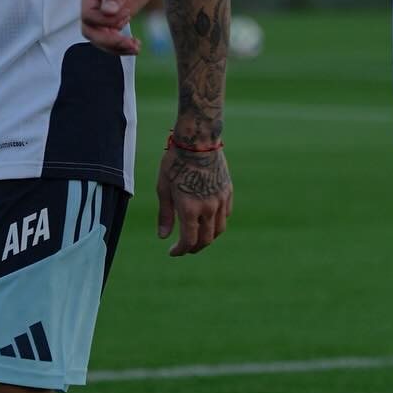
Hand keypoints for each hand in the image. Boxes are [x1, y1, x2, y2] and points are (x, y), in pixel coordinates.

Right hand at [81, 0, 162, 54]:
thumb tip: (107, 11)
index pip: (88, 14)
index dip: (105, 21)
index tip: (127, 14)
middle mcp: (94, 2)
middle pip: (90, 31)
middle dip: (108, 41)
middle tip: (129, 44)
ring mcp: (104, 12)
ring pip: (100, 38)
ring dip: (116, 47)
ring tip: (136, 48)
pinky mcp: (116, 18)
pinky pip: (112, 37)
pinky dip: (122, 45)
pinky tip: (136, 45)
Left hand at [156, 142, 232, 256]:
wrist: (198, 140)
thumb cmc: (175, 162)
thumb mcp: (164, 188)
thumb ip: (165, 215)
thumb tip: (164, 237)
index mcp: (189, 209)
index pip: (189, 241)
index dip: (180, 251)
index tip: (173, 252)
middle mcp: (208, 208)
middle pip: (206, 239)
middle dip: (194, 247)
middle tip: (185, 247)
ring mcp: (220, 199)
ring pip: (219, 229)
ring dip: (208, 237)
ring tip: (198, 235)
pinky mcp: (228, 190)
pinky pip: (225, 214)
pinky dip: (217, 221)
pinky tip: (208, 218)